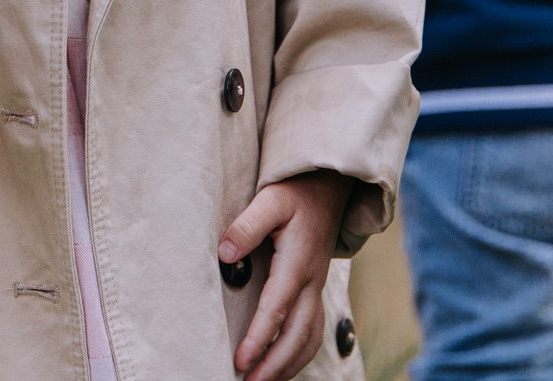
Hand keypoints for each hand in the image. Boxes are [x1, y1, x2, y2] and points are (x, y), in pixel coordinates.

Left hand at [222, 170, 354, 380]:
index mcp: (297, 263)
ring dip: (289, 365)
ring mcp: (315, 289)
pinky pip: (313, 330)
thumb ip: (246, 225)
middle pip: (297, 335)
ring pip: (309, 338)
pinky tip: (283, 365)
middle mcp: (310, 282)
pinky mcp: (314, 291)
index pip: (277, 309)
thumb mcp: (269, 200)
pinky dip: (300, 353)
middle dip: (275, 364)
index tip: (242, 360)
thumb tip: (225, 254)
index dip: (259, 337)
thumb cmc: (294, 194)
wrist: (327, 189)